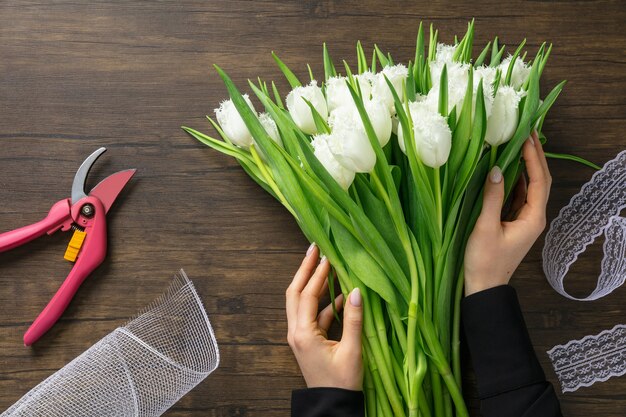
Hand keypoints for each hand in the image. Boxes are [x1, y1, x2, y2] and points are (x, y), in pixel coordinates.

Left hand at [286, 243, 363, 389]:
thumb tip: (357, 290)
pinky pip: (313, 314)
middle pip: (295, 293)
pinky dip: (323, 302)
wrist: (332, 406)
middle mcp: (296, 332)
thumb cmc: (342, 383)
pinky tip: (339, 294)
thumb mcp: (352, 350)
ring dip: (313, 284)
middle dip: (305, 270)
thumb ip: (354, 319)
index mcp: (303, 334)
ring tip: (326, 265)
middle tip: (314, 249)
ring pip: (302, 302)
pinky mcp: (308, 340)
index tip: (326, 255)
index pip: (306, 295)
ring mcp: (300, 336)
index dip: (316, 274)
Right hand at [464, 131, 551, 295]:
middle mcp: (534, 217)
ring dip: (526, 165)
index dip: (533, 157)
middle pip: (540, 180)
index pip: (539, 180)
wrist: (483, 287)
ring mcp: (525, 220)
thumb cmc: (484, 260)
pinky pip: (519, 195)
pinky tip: (506, 168)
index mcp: (533, 218)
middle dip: (535, 156)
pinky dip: (515, 178)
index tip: (526, 136)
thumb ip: (492, 197)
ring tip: (518, 143)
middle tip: (527, 132)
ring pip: (530, 187)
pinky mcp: (514, 222)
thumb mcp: (485, 227)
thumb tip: (494, 169)